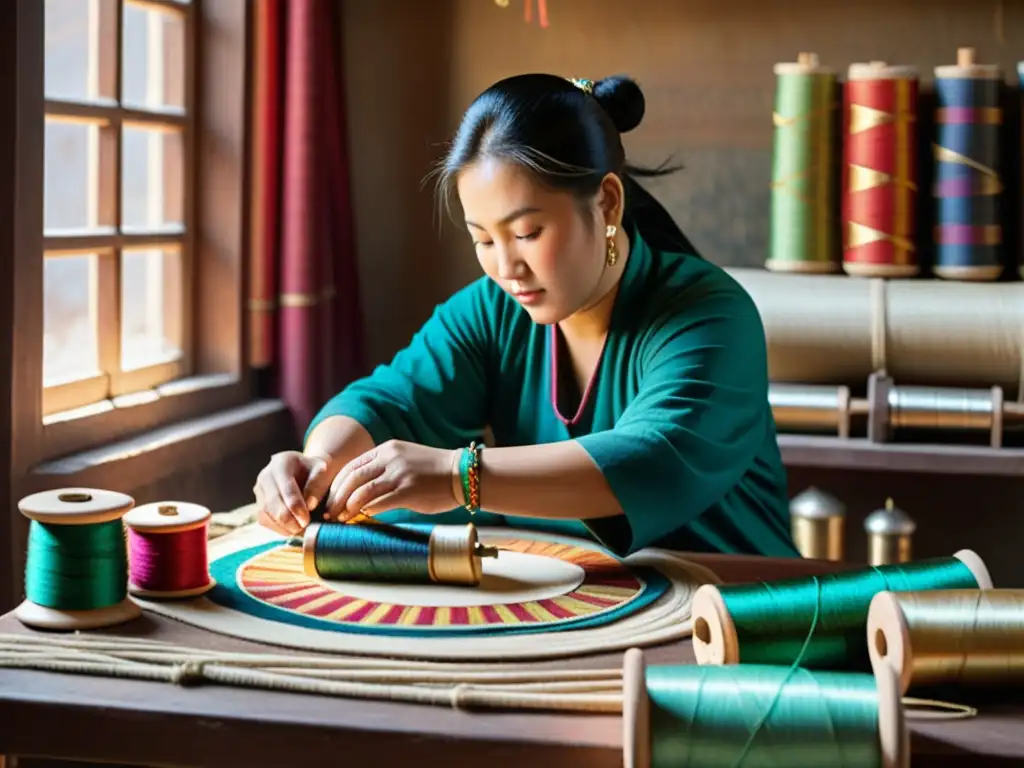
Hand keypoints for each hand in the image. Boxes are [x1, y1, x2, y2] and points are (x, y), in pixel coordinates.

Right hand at [253, 451, 336, 535]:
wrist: (304, 470)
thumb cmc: (315, 471)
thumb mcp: (322, 471)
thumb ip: (317, 485)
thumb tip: (310, 505)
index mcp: (282, 463)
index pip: (286, 489)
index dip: (296, 507)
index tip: (307, 520)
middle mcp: (265, 475)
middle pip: (272, 503)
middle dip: (288, 520)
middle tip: (304, 529)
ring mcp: (259, 490)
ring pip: (266, 514)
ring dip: (283, 526)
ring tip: (301, 531)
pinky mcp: (258, 503)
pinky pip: (264, 520)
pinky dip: (278, 528)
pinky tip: (292, 530)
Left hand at [323, 440, 462, 522]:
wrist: (462, 473)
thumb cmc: (434, 472)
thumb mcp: (406, 459)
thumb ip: (385, 468)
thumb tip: (362, 490)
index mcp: (387, 448)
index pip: (352, 466)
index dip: (337, 484)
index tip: (331, 498)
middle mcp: (390, 458)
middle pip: (352, 478)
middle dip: (336, 498)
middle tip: (329, 513)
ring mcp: (398, 474)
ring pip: (361, 491)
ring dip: (347, 508)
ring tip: (341, 519)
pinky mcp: (407, 491)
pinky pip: (377, 503)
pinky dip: (365, 512)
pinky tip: (360, 519)